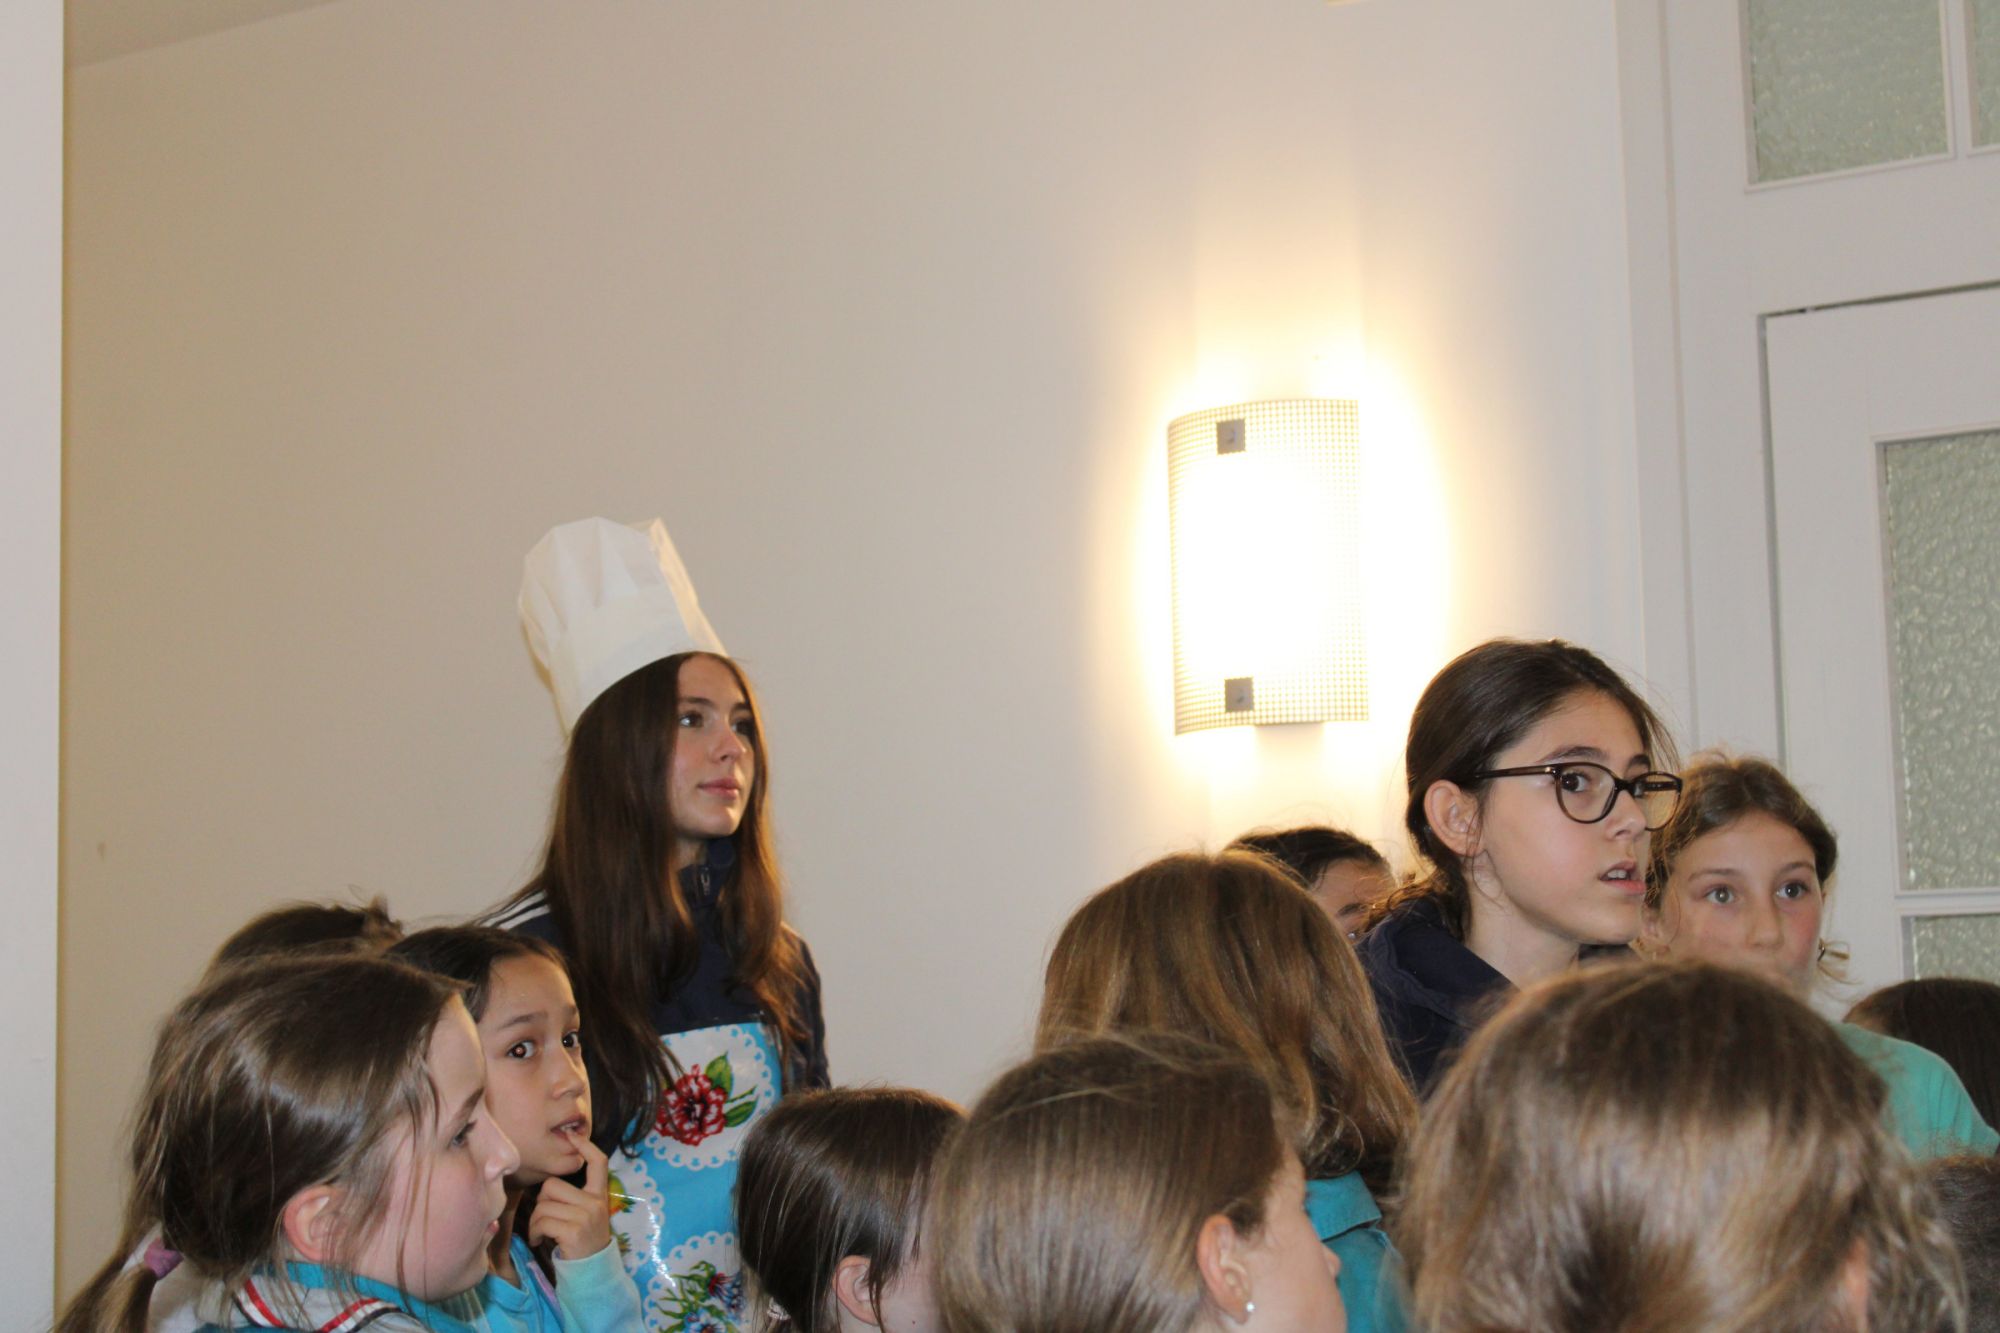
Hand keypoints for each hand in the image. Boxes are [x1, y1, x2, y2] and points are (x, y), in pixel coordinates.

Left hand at [526, 1132, 612, 1260]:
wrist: (592, 1269)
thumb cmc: (582, 1239)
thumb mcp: (586, 1213)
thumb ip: (575, 1197)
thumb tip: (549, 1186)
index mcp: (599, 1194)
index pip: (598, 1162)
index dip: (586, 1146)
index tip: (573, 1135)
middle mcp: (595, 1202)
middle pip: (552, 1186)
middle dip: (541, 1202)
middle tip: (545, 1219)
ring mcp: (585, 1216)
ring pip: (543, 1205)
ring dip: (535, 1221)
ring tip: (541, 1232)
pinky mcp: (573, 1231)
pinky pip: (542, 1222)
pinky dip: (534, 1232)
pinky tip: (539, 1240)